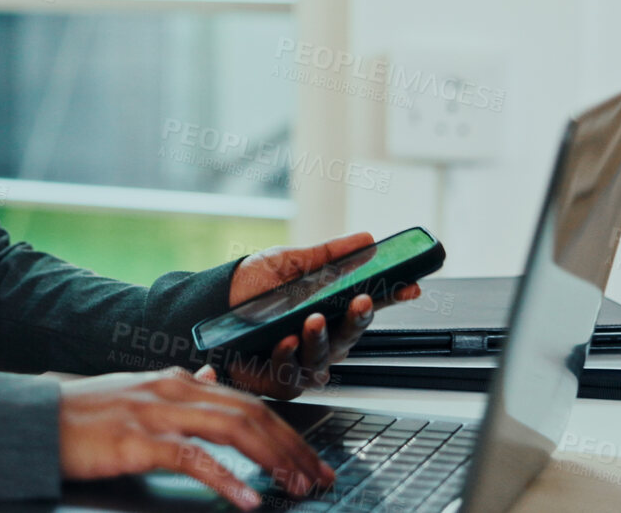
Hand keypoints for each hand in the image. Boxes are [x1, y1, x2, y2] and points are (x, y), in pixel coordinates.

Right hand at [58, 367, 334, 509]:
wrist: (36, 420)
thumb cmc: (83, 415)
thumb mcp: (137, 392)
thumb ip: (178, 388)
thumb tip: (211, 378)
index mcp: (176, 382)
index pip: (247, 401)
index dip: (286, 430)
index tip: (310, 459)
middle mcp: (173, 391)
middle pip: (251, 413)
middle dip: (292, 447)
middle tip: (319, 476)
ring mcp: (156, 414)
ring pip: (233, 429)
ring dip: (273, 459)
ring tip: (297, 486)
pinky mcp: (138, 440)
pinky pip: (193, 458)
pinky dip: (226, 478)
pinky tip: (247, 498)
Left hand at [214, 231, 423, 399]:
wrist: (209, 302)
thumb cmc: (251, 285)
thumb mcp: (291, 262)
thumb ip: (329, 255)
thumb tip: (367, 240)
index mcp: (329, 313)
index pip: (366, 307)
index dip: (390, 299)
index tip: (411, 286)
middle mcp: (319, 342)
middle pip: (350, 337)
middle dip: (358, 320)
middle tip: (360, 301)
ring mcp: (299, 363)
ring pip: (321, 359)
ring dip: (320, 340)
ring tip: (313, 320)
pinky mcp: (274, 380)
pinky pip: (289, 376)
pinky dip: (288, 359)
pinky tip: (285, 341)